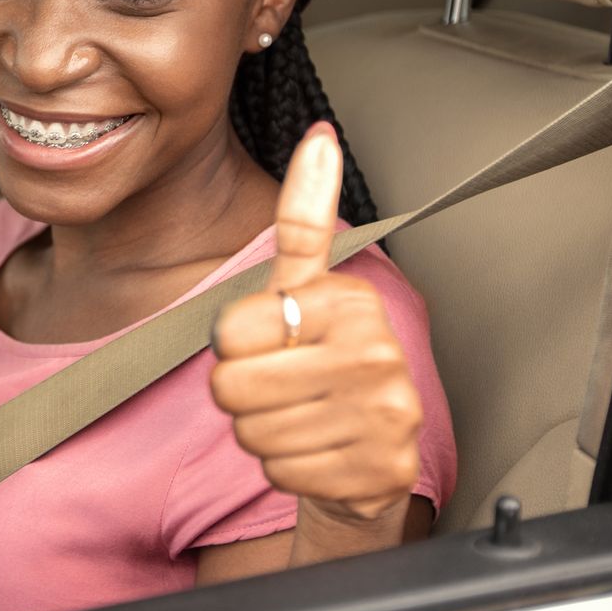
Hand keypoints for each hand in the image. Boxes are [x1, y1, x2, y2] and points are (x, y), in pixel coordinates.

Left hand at [209, 124, 423, 527]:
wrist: (370, 452)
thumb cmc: (324, 361)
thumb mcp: (307, 288)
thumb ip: (304, 222)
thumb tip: (318, 138)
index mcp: (350, 302)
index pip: (229, 331)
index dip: (235, 345)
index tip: (274, 343)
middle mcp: (375, 353)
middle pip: (232, 386)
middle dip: (242, 394)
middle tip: (282, 388)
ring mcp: (382, 416)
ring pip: (252, 432)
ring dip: (262, 432)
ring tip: (302, 417)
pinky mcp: (376, 471)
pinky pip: (280, 472)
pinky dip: (287, 469)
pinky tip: (318, 451)